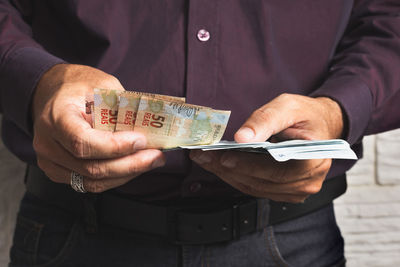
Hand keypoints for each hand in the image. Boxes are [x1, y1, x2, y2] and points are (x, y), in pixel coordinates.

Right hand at [32, 64, 164, 192]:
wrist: (54, 93)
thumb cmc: (80, 87)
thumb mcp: (102, 85)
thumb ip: (122, 107)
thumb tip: (150, 128)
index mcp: (56, 117)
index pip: (82, 142)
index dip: (115, 147)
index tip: (141, 141)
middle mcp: (47, 144)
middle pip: (91, 168)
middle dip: (130, 165)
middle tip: (157, 157)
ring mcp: (50, 162)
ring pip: (93, 182)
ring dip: (127, 174)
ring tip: (151, 162)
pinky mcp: (59, 172)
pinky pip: (90, 184)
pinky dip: (115, 177)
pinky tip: (133, 166)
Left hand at [190, 93, 343, 202]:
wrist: (319, 125)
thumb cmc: (306, 115)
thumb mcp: (287, 107)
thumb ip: (265, 120)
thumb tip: (241, 137)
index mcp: (314, 161)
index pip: (277, 170)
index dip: (248, 166)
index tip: (223, 157)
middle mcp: (307, 182)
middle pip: (260, 182)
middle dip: (228, 169)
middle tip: (203, 156)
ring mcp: (295, 190)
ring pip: (253, 187)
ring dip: (227, 174)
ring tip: (205, 159)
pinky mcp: (283, 191)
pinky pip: (254, 187)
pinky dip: (235, 176)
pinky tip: (219, 165)